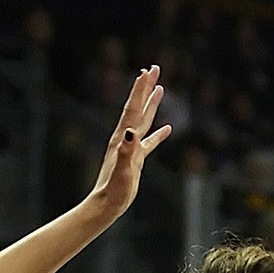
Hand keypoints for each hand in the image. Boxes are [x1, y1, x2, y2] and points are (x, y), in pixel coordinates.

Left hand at [86, 66, 172, 224]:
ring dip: (151, 104)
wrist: (106, 204)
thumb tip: (131, 132)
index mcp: (122, 138)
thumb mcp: (122, 170)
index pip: (133, 108)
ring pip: (143, 120)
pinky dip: (158, 133)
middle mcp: (125, 138)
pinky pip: (150, 142)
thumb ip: (126, 151)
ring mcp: (131, 147)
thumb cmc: (114, 190)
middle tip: (154, 68)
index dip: (140, 90)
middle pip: (138, 107)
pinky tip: (167, 129)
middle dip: (145, 88)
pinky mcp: (136, 159)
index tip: (147, 71)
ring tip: (160, 88)